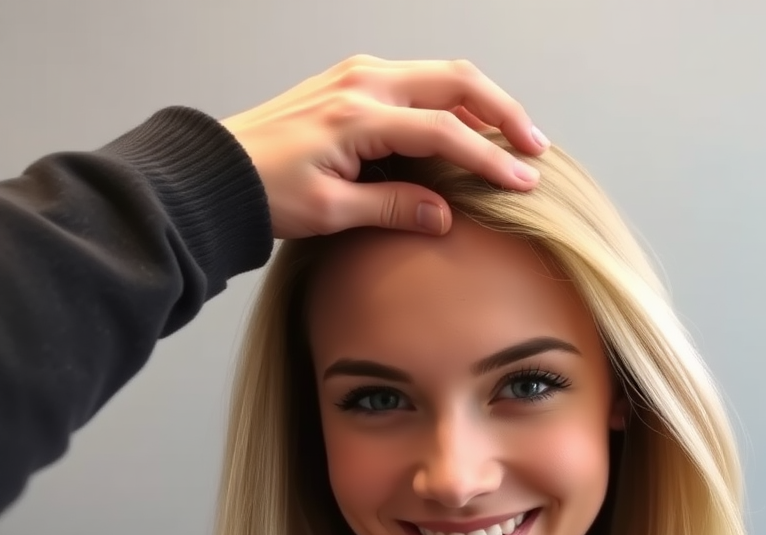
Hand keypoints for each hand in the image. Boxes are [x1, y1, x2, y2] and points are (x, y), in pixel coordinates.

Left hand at [220, 55, 548, 238]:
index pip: (444, 132)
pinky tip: (468, 128)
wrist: (219, 170)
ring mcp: (359, 76)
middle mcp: (364, 83)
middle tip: (534, 148)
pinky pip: (419, 81)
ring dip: (482, 103)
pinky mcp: (354, 82)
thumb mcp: (330, 211)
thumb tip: (445, 215)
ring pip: (441, 74)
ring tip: (512, 139)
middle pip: (456, 81)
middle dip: (503, 113)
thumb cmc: (266, 192)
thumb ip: (392, 208)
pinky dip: (453, 102)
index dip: (489, 160)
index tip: (523, 184)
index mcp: (358, 116)